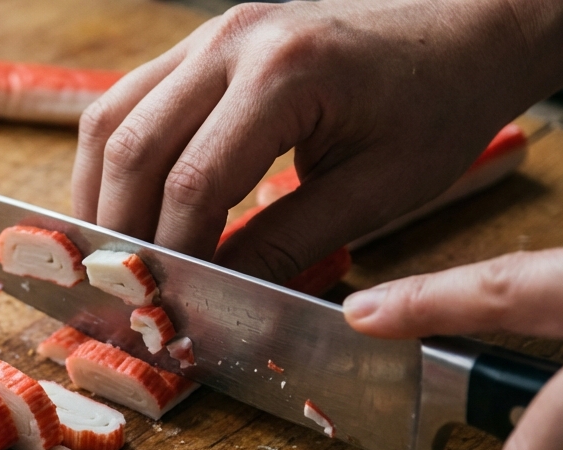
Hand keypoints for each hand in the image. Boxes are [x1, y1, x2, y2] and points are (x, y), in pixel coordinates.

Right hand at [72, 0, 562, 283]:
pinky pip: (129, 101)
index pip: (194, 182)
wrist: (466, 26)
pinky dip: (115, 161)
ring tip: (104, 256)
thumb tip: (214, 299)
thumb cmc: (438, 104)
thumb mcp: (376, 191)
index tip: (165, 309)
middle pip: (131, 146)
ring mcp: (208, 36)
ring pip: (109, 118)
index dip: (171, 255)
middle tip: (118, 293)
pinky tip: (122, 208)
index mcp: (285, 73)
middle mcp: (231, 42)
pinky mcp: (202, 44)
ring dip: (96, 194)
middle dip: (115, 231)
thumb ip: (286, 243)